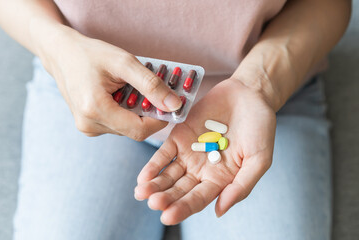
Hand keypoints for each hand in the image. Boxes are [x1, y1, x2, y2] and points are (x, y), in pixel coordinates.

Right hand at [37, 27, 181, 138]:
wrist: (61, 54)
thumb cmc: (90, 54)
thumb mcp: (124, 63)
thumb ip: (151, 85)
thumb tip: (174, 105)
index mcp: (95, 110)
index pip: (139, 130)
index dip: (160, 120)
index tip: (172, 105)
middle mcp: (90, 124)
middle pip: (134, 130)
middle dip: (150, 114)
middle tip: (158, 93)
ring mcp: (88, 127)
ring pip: (127, 128)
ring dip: (138, 112)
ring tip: (137, 90)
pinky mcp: (89, 125)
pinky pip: (118, 124)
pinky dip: (127, 112)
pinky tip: (124, 95)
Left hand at [135, 78, 275, 224]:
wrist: (249, 94)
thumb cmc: (260, 128)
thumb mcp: (259, 159)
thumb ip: (241, 186)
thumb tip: (219, 211)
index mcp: (220, 180)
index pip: (199, 199)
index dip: (183, 208)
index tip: (168, 216)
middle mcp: (202, 170)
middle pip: (180, 189)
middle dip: (166, 198)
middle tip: (153, 203)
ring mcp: (189, 153)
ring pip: (169, 174)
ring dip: (155, 184)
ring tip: (141, 192)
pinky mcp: (180, 136)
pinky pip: (164, 153)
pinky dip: (154, 164)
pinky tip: (143, 176)